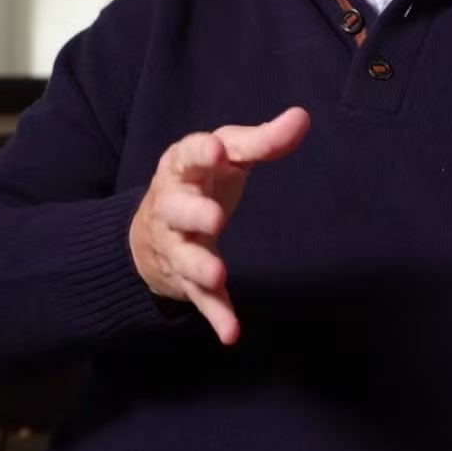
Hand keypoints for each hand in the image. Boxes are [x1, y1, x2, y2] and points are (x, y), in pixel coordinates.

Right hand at [129, 107, 309, 344]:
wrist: (149, 232)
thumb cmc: (199, 181)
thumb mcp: (226, 155)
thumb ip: (261, 141)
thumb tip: (302, 117)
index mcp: (182, 168)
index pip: (188, 156)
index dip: (201, 153)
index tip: (219, 151)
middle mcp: (172, 207)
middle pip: (175, 210)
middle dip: (192, 214)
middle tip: (215, 219)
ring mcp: (176, 246)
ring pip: (183, 258)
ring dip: (199, 267)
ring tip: (219, 274)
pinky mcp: (186, 280)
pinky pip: (199, 299)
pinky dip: (214, 315)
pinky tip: (231, 333)